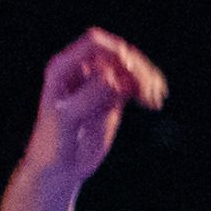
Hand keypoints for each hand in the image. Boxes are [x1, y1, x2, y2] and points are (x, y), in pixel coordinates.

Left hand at [24, 29, 164, 185]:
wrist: (59, 167)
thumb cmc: (54, 142)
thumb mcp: (68, 118)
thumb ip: (88, 96)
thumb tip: (112, 77)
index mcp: (64, 67)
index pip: (95, 44)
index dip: (116, 52)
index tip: (131, 73)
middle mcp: (82, 70)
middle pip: (117, 53)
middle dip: (136, 67)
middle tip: (149, 91)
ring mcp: (98, 83)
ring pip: (129, 68)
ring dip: (146, 78)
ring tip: (155, 99)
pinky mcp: (112, 98)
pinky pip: (134, 85)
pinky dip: (146, 90)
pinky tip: (154, 103)